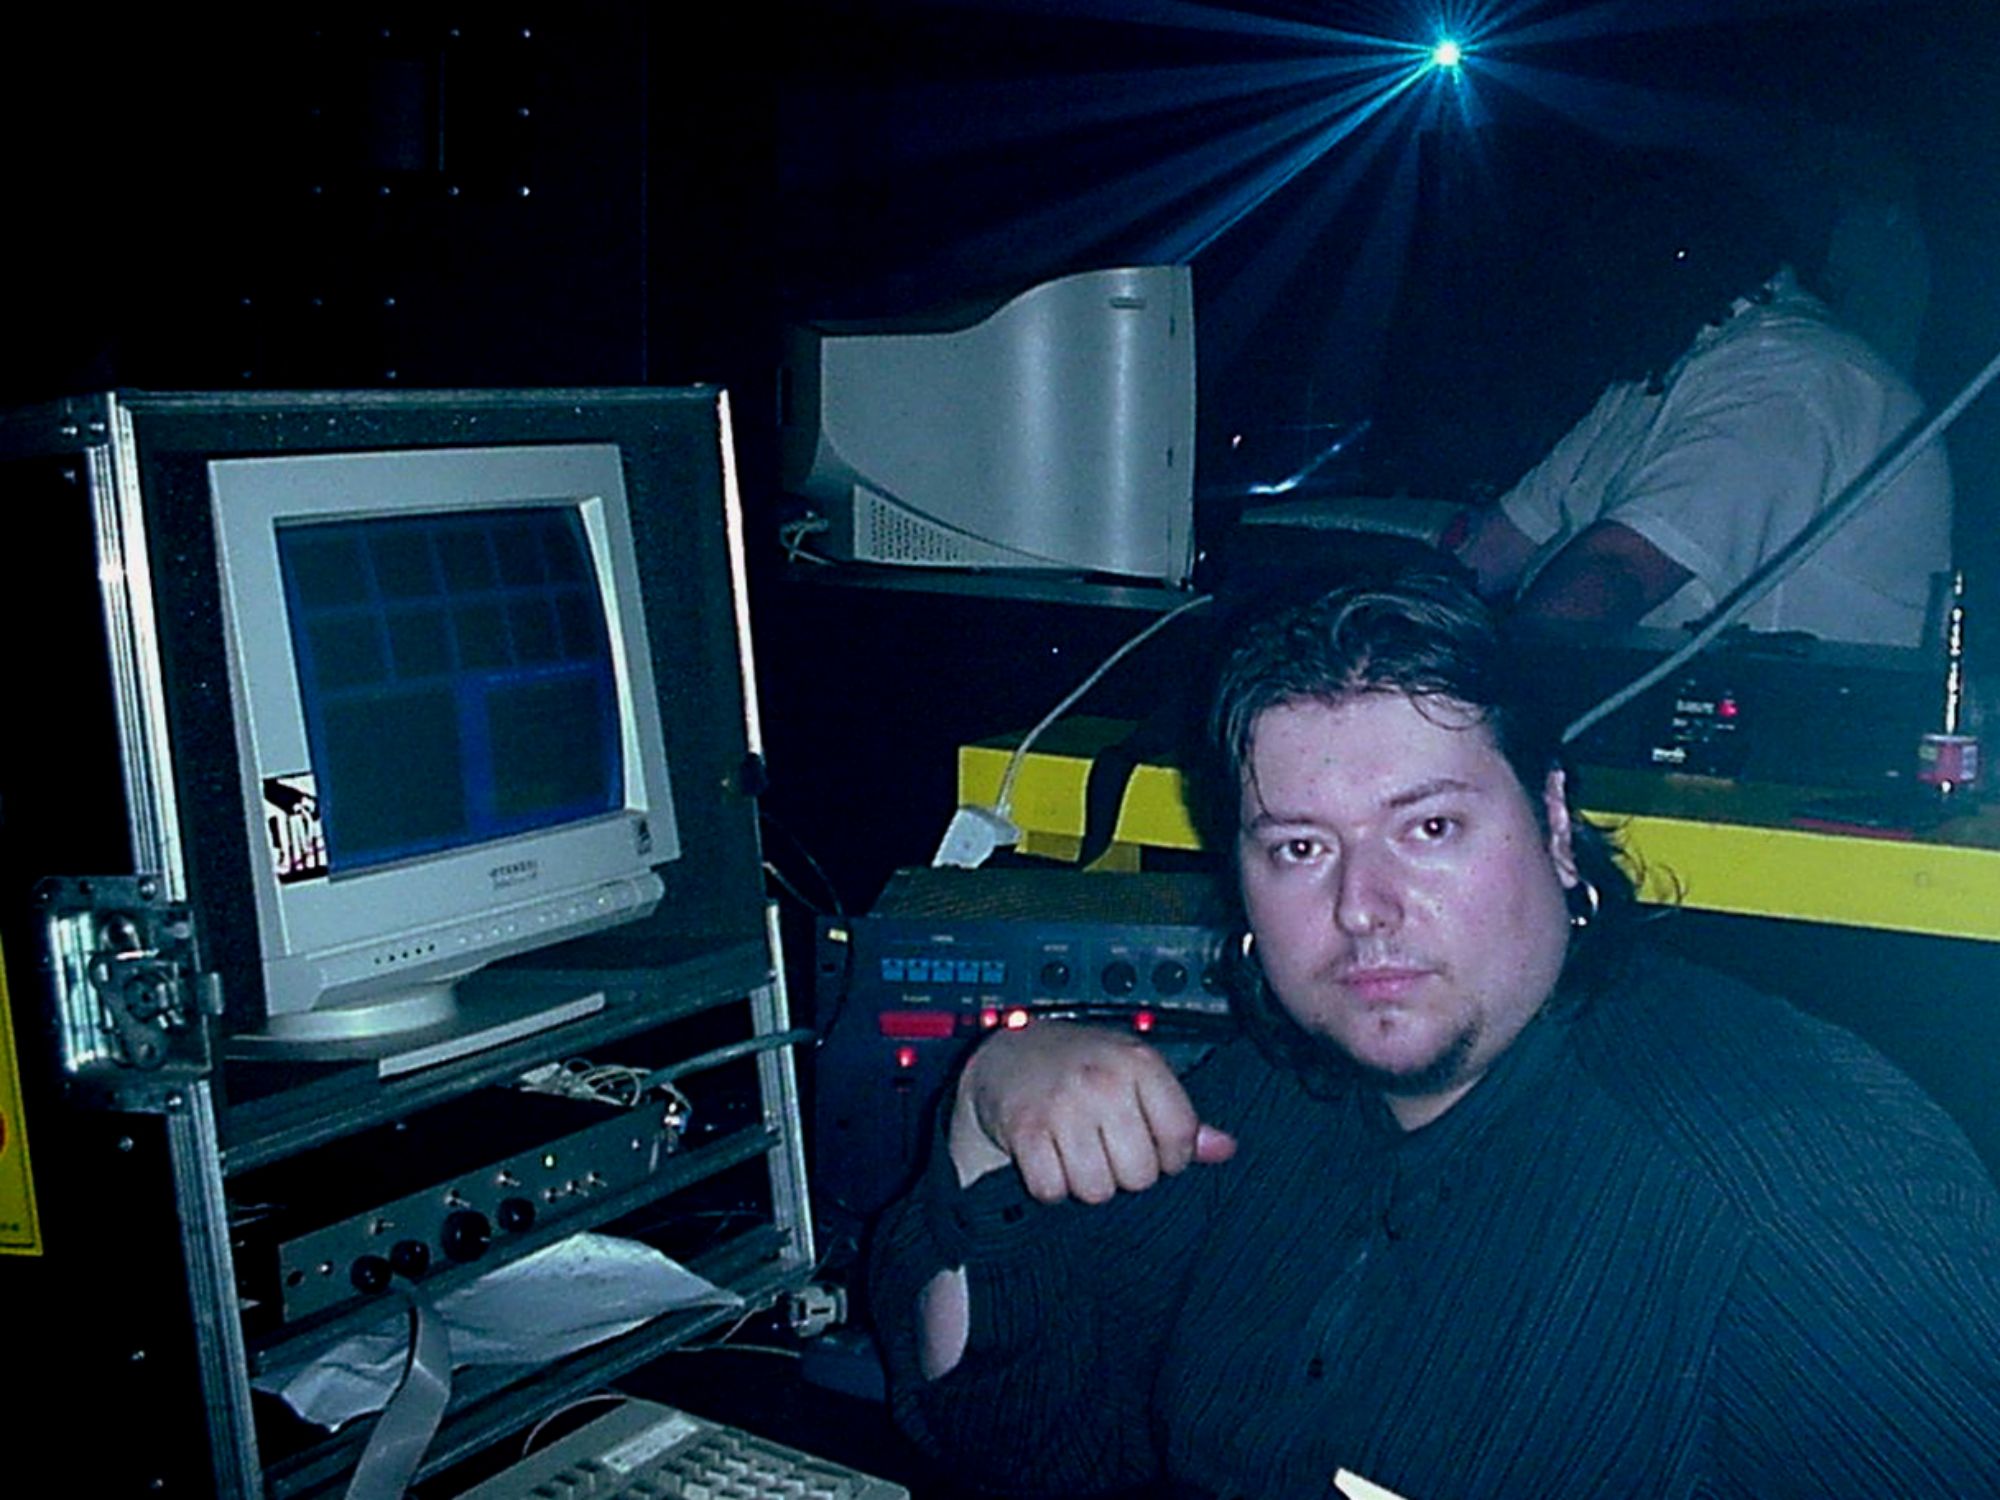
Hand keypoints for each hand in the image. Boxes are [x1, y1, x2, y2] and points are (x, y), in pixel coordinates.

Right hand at [948, 1020, 1236, 1203]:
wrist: (1008, 1050)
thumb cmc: (1082, 1065)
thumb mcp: (1136, 1075)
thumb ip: (1181, 1116)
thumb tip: (1225, 1149)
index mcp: (1140, 1064)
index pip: (1180, 1138)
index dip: (1170, 1156)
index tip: (1149, 1146)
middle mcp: (1104, 1082)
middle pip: (1139, 1174)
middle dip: (1123, 1172)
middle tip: (1105, 1148)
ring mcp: (1062, 1106)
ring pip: (1096, 1189)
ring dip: (1085, 1181)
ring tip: (1077, 1153)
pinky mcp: (1025, 1129)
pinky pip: (1052, 1190)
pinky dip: (1050, 1185)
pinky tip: (1049, 1159)